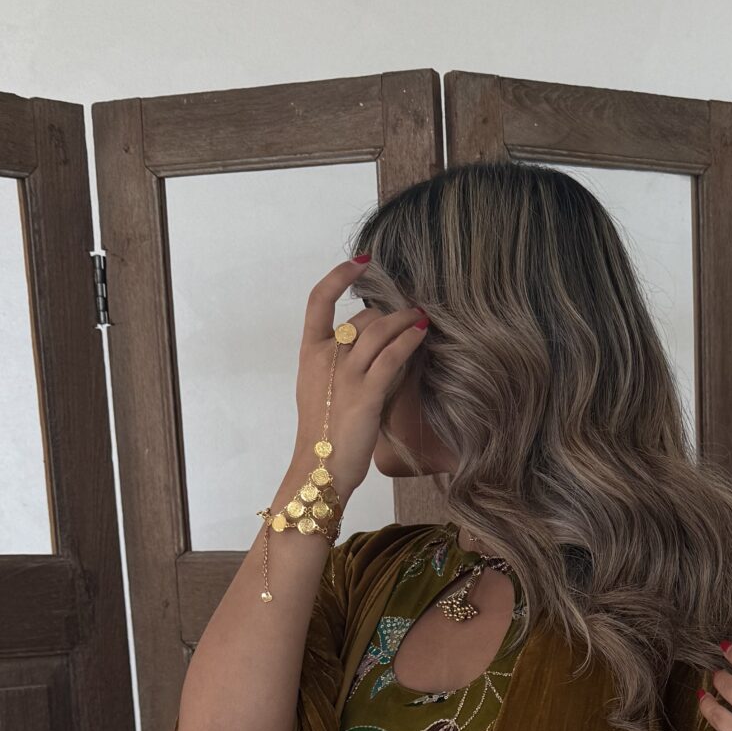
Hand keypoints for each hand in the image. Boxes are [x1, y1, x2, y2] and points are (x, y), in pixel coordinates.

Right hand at [280, 259, 427, 510]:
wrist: (319, 469)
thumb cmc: (325, 433)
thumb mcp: (324, 390)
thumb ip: (342, 364)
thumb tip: (374, 343)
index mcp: (309, 353)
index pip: (318, 300)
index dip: (339, 275)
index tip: (362, 261)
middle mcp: (325, 357)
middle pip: (362, 318)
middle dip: (389, 313)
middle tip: (411, 312)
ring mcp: (344, 374)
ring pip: (379, 330)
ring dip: (405, 320)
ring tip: (422, 317)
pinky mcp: (366, 393)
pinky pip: (392, 356)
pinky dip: (410, 340)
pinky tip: (422, 333)